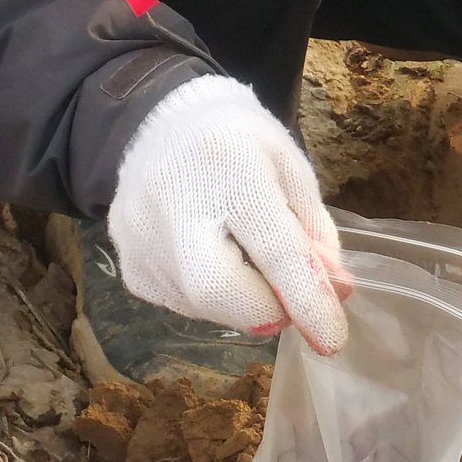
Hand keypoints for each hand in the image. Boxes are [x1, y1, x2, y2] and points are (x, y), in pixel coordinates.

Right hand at [107, 77, 349, 355]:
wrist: (166, 123)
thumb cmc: (242, 144)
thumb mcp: (292, 173)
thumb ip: (314, 236)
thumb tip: (335, 296)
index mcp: (228, 162)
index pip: (272, 248)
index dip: (306, 299)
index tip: (332, 339)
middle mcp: (170, 199)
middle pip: (217, 291)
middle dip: (266, 308)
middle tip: (289, 296)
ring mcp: (139, 235)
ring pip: (200, 306)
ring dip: (241, 301)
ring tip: (245, 256)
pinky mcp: (127, 262)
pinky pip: (179, 304)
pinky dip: (211, 298)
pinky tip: (212, 257)